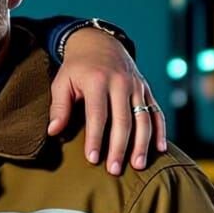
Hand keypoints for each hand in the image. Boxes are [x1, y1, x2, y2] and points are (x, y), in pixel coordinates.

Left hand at [48, 27, 166, 174]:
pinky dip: (159, 130)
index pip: (97, 115)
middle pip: (123, 120)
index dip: (95, 138)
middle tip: (114, 169)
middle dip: (119, 147)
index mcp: (97, 81)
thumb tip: (53, 132)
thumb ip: (59, 107)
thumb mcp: (62, 82)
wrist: (99, 43)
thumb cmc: (76, 68)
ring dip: (142, 144)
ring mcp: (137, 86)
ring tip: (137, 166)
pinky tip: (159, 149)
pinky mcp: (146, 89)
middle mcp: (121, 83)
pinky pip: (156, 111)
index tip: (92, 159)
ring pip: (143, 118)